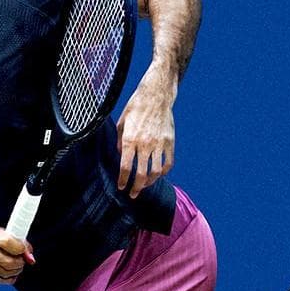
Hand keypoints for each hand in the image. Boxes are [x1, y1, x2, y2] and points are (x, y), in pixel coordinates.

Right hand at [0, 228, 35, 284]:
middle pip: (9, 262)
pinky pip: (0, 280)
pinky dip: (9, 278)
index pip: (9, 243)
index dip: (21, 249)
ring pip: (6, 273)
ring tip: (16, 266)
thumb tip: (30, 259)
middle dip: (20, 263)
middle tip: (22, 260)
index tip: (23, 250)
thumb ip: (21, 243)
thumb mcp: (6, 234)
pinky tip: (10, 273)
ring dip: (16, 271)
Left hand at [116, 82, 174, 198]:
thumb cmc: (136, 107)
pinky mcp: (170, 142)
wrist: (156, 95)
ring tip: (144, 184)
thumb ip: (120, 141)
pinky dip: (164, 172)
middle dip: (136, 188)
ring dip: (149, 182)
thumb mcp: (121, 122)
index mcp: (130, 140)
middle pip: (141, 174)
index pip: (126, 167)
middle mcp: (145, 144)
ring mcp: (159, 144)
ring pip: (156, 172)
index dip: (123, 180)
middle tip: (133, 194)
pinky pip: (168, 163)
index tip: (121, 187)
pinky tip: (158, 173)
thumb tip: (121, 156)